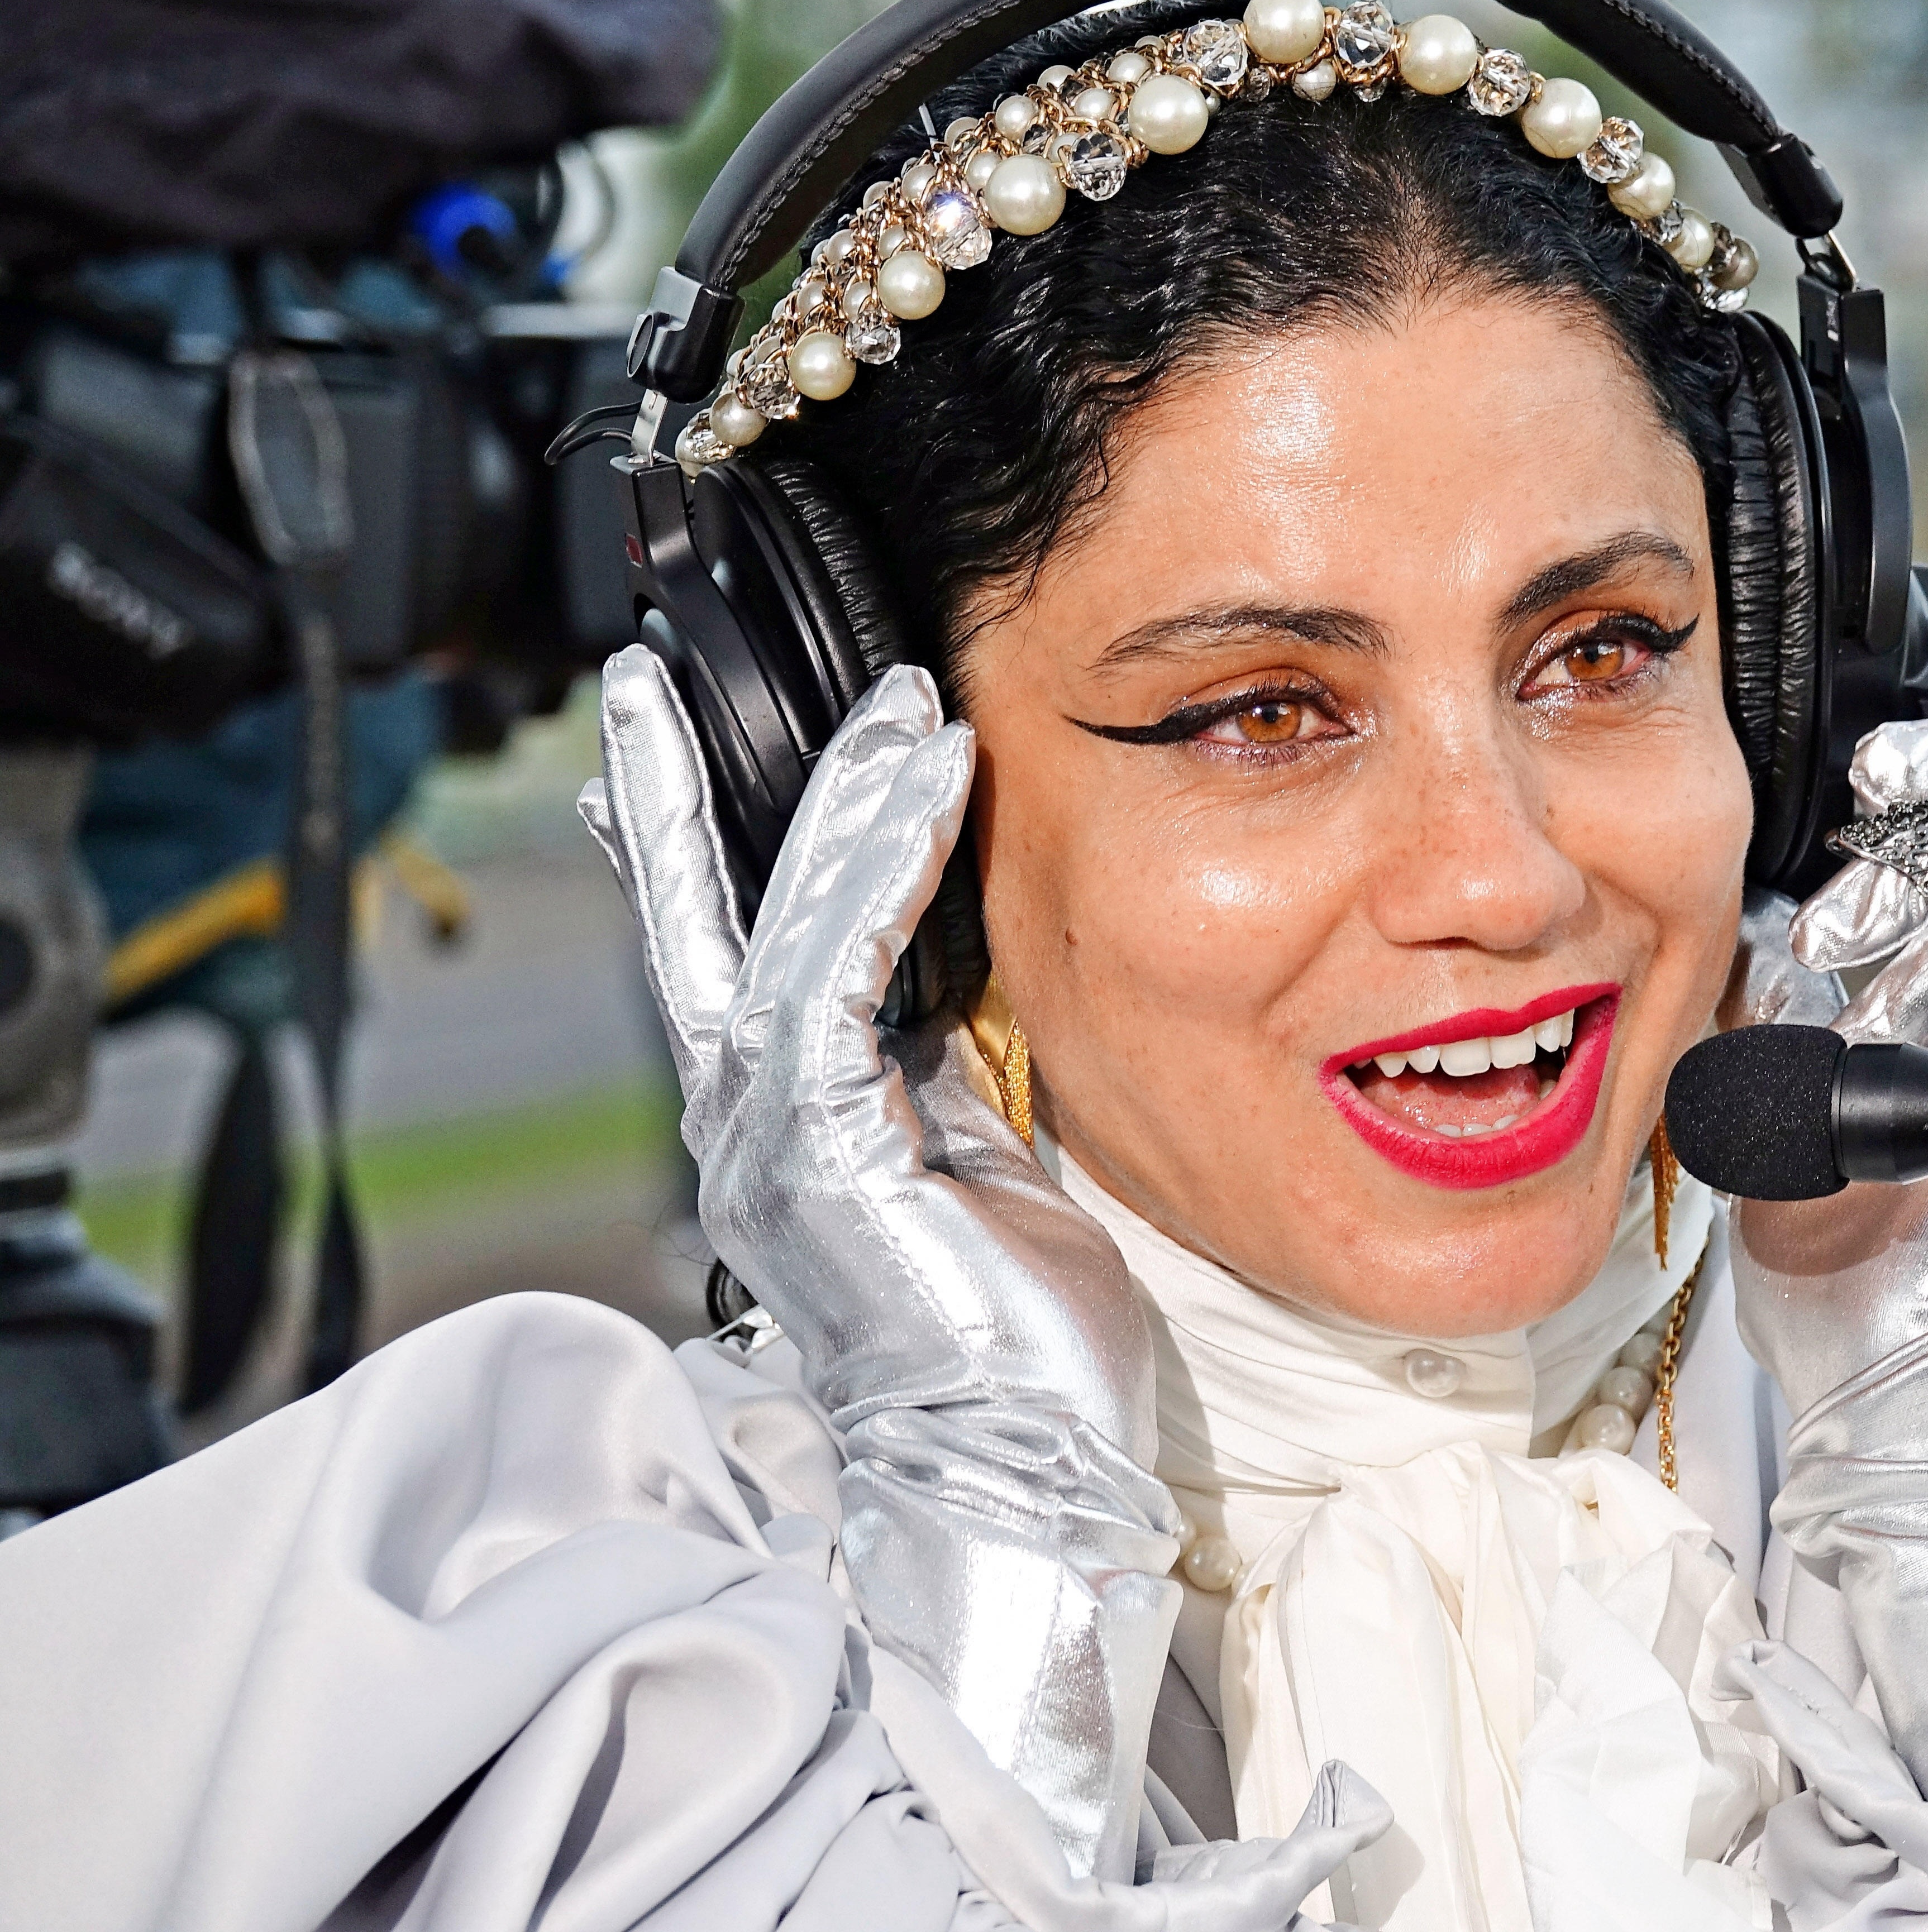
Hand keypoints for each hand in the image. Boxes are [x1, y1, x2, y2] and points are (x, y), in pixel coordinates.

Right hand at [580, 649, 1183, 1879]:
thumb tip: (937, 978)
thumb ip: (932, 1078)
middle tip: (657, 681)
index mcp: (793, 1133)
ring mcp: (777, 1149)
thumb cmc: (1019, 1348)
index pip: (734, 955)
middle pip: (698, 928)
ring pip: (774, 931)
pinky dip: (877, 870)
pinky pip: (837, 978)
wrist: (1027, 1488)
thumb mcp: (970, 1172)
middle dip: (673, 799)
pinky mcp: (831, 1160)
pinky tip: (920, 783)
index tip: (679, 741)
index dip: (702, 845)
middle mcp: (755, 1134)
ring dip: (826, 805)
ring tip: (884, 698)